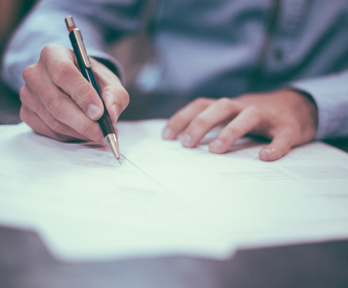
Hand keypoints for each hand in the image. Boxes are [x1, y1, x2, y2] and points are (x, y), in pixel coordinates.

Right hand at [20, 44, 128, 142]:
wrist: (79, 86)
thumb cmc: (94, 81)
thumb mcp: (110, 83)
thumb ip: (115, 96)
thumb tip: (111, 114)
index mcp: (54, 55)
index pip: (64, 73)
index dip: (82, 95)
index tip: (99, 113)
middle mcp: (35, 73)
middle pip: (56, 103)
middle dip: (84, 123)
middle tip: (104, 133)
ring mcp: (28, 94)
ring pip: (54, 121)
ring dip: (80, 132)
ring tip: (100, 134)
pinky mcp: (27, 113)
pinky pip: (49, 131)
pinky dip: (71, 136)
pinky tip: (84, 133)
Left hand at [162, 90, 317, 160]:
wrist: (299, 106)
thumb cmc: (257, 117)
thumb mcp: (233, 116)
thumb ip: (214, 125)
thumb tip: (185, 143)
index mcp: (230, 106)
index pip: (201, 105)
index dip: (182, 118)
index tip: (166, 136)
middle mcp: (246, 107)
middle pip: (221, 106)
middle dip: (201, 123)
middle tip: (187, 144)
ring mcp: (268, 116)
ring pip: (249, 116)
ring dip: (230, 131)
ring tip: (215, 150)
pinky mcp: (289, 128)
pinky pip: (283, 136)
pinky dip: (275, 146)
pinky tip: (265, 157)